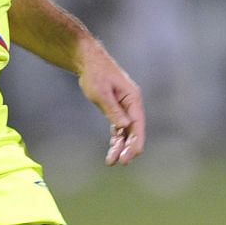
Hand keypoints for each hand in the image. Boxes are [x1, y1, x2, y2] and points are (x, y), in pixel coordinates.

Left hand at [78, 43, 145, 166]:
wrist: (88, 61)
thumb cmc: (95, 74)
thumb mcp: (102, 92)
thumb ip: (113, 110)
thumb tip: (124, 126)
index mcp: (133, 99)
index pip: (138, 124)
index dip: (135, 141)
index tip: (131, 156)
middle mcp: (132, 104)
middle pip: (134, 130)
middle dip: (128, 147)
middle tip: (121, 163)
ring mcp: (124, 108)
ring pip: (126, 132)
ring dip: (120, 146)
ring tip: (111, 162)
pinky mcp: (116, 109)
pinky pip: (118, 128)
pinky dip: (116, 140)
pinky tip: (112, 152)